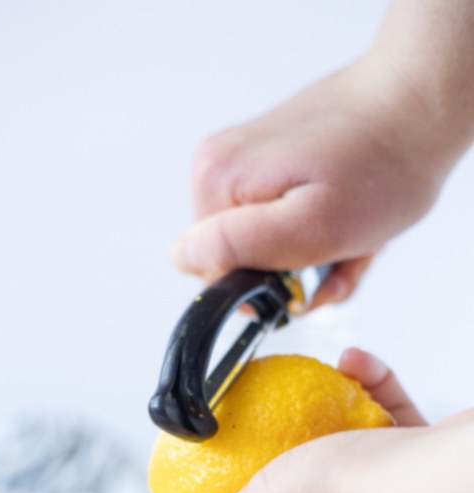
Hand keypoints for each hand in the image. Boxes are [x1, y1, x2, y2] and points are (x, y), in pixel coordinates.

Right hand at [172, 53, 453, 305]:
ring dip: (312, 254)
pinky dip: (319, 233)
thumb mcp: (312, 225)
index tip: (311, 265)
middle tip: (339, 250)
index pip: (215, 275)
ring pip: (266, 247)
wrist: (417, 101)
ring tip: (349, 231)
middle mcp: (217, 169)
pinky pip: (283, 223)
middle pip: (241, 261)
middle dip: (293, 270)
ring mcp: (241, 163)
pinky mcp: (266, 162)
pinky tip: (345, 216)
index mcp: (214, 183)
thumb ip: (237, 246)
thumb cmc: (381, 165)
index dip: (267, 285)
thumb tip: (183, 258)